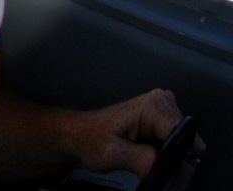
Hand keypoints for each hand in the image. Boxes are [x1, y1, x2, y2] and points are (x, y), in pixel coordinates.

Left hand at [68, 89, 204, 178]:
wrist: (80, 134)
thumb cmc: (91, 139)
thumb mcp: (112, 153)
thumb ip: (140, 159)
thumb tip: (161, 165)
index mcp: (151, 106)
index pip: (182, 134)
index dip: (174, 154)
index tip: (157, 163)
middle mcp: (161, 102)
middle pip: (186, 139)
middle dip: (172, 155)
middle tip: (147, 161)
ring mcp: (164, 110)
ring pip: (184, 143)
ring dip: (169, 155)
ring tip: (143, 155)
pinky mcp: (164, 120)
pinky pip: (178, 143)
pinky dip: (166, 153)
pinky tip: (148, 153)